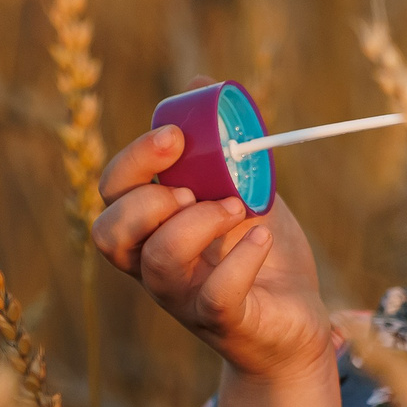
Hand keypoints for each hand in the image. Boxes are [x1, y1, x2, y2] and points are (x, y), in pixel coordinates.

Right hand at [91, 120, 335, 381]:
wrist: (296, 321)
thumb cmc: (257, 252)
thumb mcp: (240, 189)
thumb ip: (219, 147)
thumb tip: (200, 84)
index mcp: (150, 230)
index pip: (111, 195)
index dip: (132, 163)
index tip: (174, 137)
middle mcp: (153, 267)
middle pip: (110, 232)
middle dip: (145, 197)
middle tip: (191, 182)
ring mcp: (183, 299)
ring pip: (158, 261)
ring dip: (196, 222)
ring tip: (237, 206)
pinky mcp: (222, 321)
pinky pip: (215, 295)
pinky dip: (239, 260)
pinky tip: (262, 238)